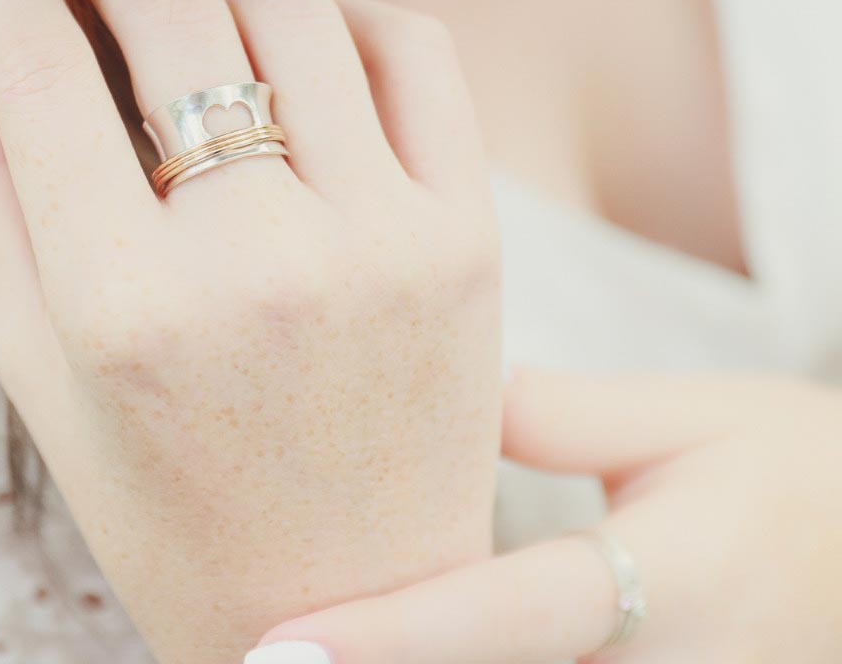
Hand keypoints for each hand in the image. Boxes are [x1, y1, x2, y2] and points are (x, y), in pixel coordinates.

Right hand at [0, 0, 504, 663]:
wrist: (353, 604)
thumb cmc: (165, 498)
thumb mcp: (38, 358)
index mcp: (128, 308)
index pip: (42, 70)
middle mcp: (262, 262)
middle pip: (175, 15)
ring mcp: (385, 242)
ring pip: (294, 11)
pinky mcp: (469, 235)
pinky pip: (414, 48)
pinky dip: (342, 12)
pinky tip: (299, 39)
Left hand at [245, 366, 841, 663]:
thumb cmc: (789, 470)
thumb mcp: (691, 417)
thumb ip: (561, 415)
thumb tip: (437, 401)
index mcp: (675, 579)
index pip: (505, 616)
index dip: (388, 637)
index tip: (279, 649)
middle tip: (250, 652)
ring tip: (292, 658)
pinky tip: (380, 653)